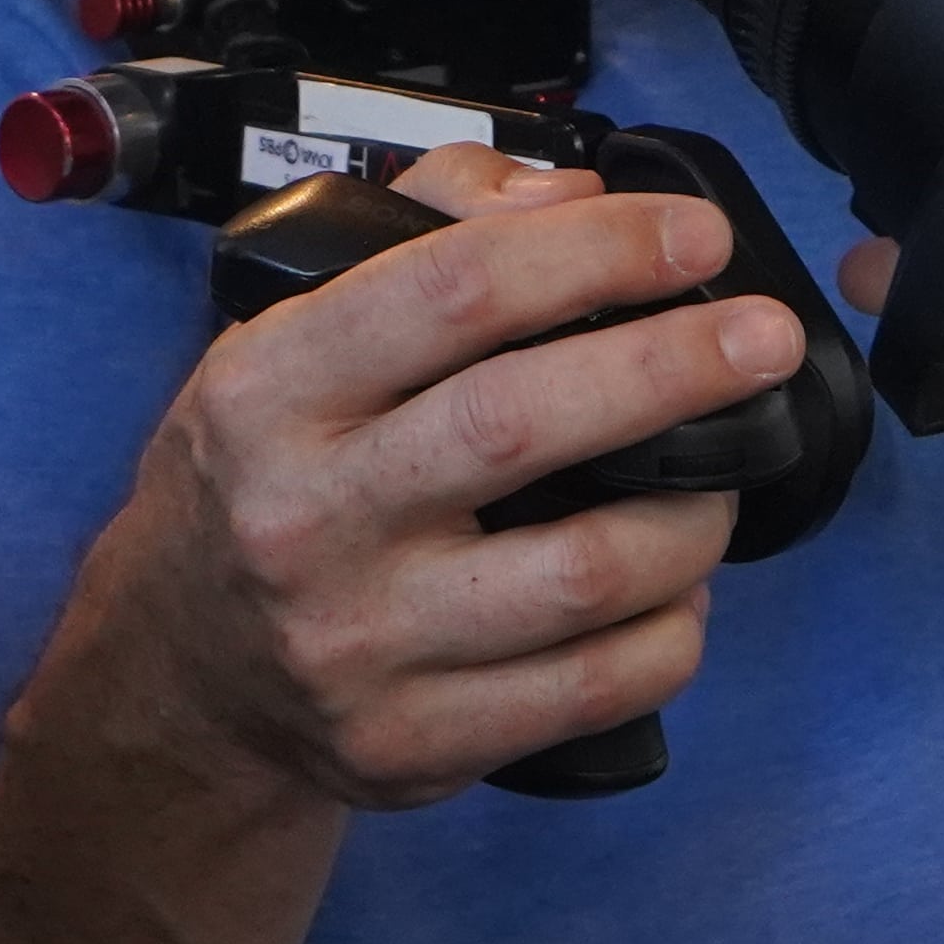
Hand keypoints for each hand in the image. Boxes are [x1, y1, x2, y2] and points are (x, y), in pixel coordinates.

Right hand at [30, 146, 805, 809]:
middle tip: (761, 336)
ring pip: (586, 571)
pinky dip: (673, 629)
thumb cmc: (265, 470)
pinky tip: (675, 589)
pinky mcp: (413, 744)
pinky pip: (597, 686)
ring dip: (693, 514)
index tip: (695, 237)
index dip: (597, 251)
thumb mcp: (293, 325)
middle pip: (524, 424)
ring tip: (724, 474)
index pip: (454, 291)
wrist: (181, 670)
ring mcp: (360, 644)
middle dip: (674, 368)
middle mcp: (305, 517)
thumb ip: (433, 229)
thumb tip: (579, 199)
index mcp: (270, 390)